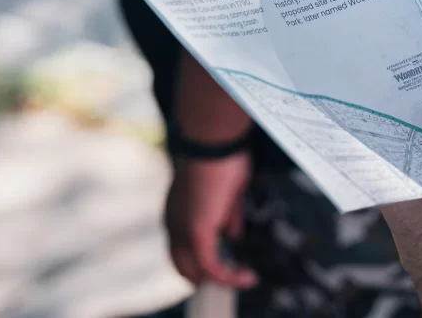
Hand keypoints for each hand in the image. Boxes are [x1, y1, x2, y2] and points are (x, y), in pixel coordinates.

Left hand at [165, 153, 257, 288]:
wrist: (213, 142)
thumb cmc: (223, 158)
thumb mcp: (230, 191)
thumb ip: (229, 216)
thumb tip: (233, 236)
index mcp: (177, 210)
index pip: (182, 245)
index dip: (201, 258)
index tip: (227, 261)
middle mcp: (173, 223)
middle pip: (182, 264)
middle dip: (206, 275)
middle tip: (232, 277)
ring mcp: (181, 229)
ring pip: (194, 270)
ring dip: (220, 279)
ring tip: (244, 278)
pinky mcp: (196, 233)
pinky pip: (212, 266)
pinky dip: (230, 276)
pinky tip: (248, 276)